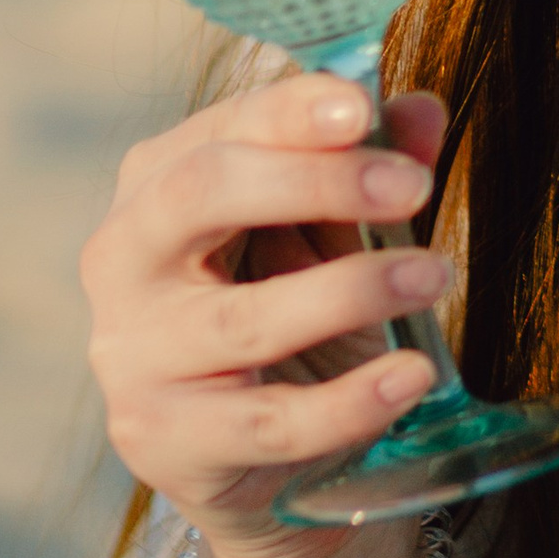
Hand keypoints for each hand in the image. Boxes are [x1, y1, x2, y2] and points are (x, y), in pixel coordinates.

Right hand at [82, 69, 451, 557]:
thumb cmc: (282, 306)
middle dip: (316, 182)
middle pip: (202, 194)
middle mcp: (124, 259)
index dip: (293, 113)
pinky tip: (411, 376)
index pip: (222, 130)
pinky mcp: (167, 440)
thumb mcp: (326, 229)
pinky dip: (351, 401)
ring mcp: (134, 355)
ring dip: (352, 291)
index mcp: (156, 184)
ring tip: (434, 277)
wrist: (246, 448)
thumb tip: (422, 111)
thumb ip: (370, 166)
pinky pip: (269, 421)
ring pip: (243, 319)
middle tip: (413, 190)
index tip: (365, 109)